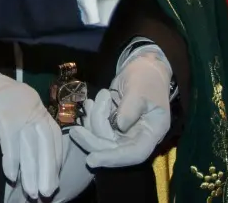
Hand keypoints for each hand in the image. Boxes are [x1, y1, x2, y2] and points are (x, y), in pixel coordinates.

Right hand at [0, 64, 64, 199]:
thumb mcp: (11, 109)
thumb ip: (24, 127)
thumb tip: (33, 158)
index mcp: (36, 105)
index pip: (53, 135)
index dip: (55, 158)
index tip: (53, 178)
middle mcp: (31, 106)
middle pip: (45, 143)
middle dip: (47, 171)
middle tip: (45, 192)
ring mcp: (17, 110)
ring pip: (30, 146)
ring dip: (31, 173)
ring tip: (31, 192)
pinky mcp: (2, 115)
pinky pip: (11, 144)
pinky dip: (12, 163)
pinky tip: (11, 177)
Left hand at [69, 49, 172, 168]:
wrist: (143, 68)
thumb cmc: (146, 78)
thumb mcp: (139, 89)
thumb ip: (130, 108)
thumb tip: (120, 126)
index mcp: (153, 132)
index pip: (135, 154)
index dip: (114, 158)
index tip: (92, 159)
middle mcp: (139, 137)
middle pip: (115, 150)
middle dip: (93, 141)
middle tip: (75, 131)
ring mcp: (125, 133)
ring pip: (103, 139)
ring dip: (92, 123)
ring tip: (91, 102)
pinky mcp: (114, 126)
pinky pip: (98, 129)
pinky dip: (90, 118)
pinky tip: (89, 104)